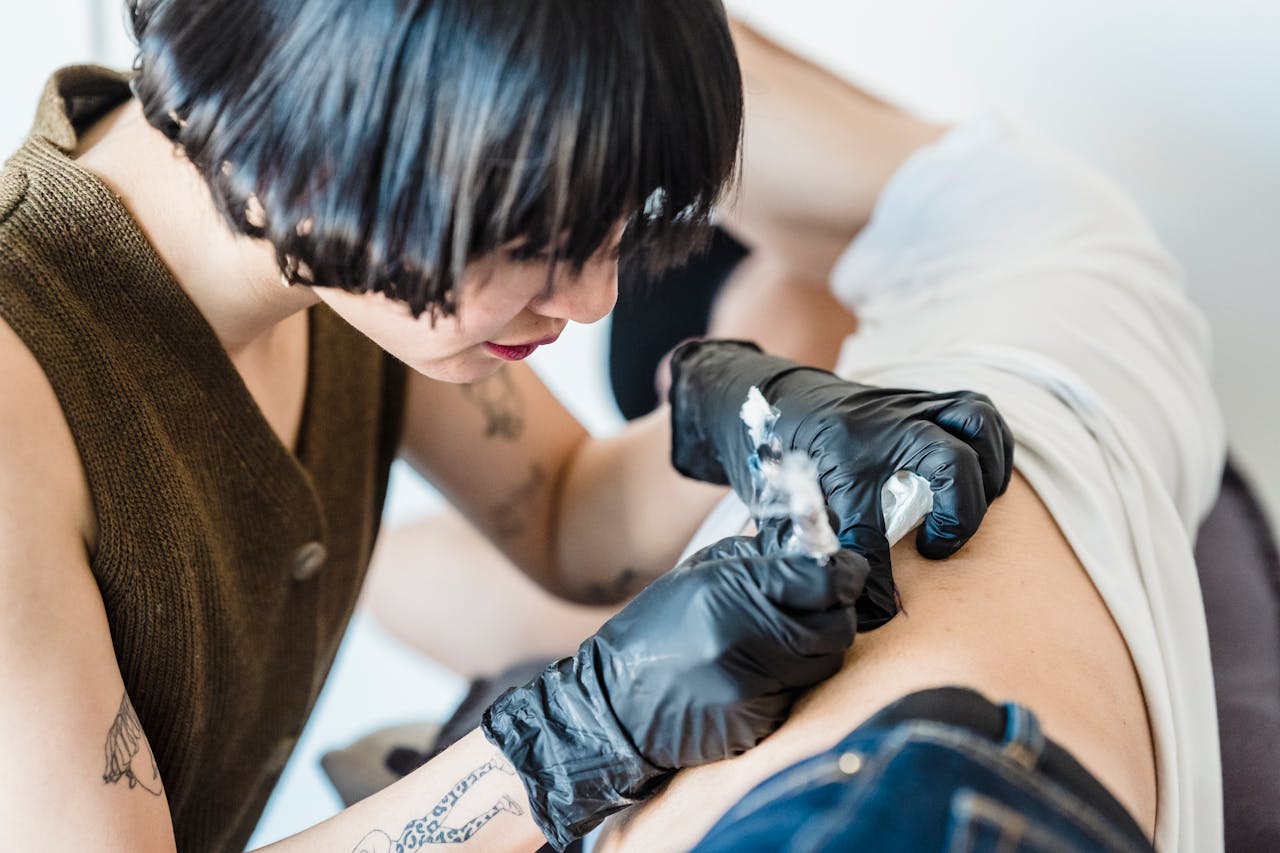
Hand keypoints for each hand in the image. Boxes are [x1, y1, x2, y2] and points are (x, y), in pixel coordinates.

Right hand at [481, 525, 868, 849]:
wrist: (613, 705)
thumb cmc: (657, 630)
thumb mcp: (700, 574)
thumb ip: (760, 560)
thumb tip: (817, 553)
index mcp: (730, 591)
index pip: (822, 579)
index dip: (844, 571)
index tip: (844, 569)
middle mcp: (745, 640)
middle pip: (836, 626)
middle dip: (834, 612)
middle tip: (816, 606)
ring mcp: (752, 688)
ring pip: (824, 664)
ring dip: (814, 649)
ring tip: (777, 639)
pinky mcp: (754, 725)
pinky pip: (798, 696)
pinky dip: (789, 683)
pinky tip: (755, 675)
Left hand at [668, 339, 1013, 628]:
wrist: (767, 399)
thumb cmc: (775, 458)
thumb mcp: (781, 506)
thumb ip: (808, 552)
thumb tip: (844, 605)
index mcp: (837, 457)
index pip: (868, 533)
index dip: (879, 586)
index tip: (881, 610)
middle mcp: (879, 426)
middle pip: (950, 463)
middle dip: (959, 516)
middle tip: (934, 548)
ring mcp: (904, 406)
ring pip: (975, 424)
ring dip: (987, 473)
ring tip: (971, 509)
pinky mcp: (919, 399)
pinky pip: (975, 412)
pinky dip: (992, 447)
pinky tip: (979, 479)